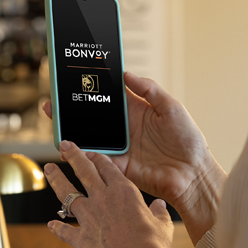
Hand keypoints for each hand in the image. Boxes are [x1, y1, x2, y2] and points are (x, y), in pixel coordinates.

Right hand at [42, 72, 224, 241]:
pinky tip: (69, 147)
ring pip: (89, 138)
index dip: (91, 90)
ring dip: (71, 132)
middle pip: (92, 118)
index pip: (108, 97)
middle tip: (53, 102)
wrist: (194, 174)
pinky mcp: (119, 167)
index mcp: (136, 111)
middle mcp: (124, 129)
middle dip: (72, 111)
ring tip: (56, 122)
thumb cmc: (188, 140)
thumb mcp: (171, 107)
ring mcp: (120, 148)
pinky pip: (97, 160)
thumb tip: (126, 74)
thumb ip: (149, 89)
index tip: (73, 80)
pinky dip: (82, 155)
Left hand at [44, 141, 172, 247]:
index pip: (108, 167)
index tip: (92, 153)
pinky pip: (65, 230)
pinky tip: (52, 224)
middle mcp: (102, 199)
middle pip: (84, 171)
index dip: (99, 158)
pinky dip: (58, 227)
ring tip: (49, 169)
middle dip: (73, 155)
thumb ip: (159, 212)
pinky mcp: (80, 238)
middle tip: (64, 144)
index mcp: (123, 191)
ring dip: (57, 180)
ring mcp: (88, 218)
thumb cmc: (152, 246)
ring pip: (67, 193)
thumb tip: (159, 206)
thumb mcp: (162, 225)